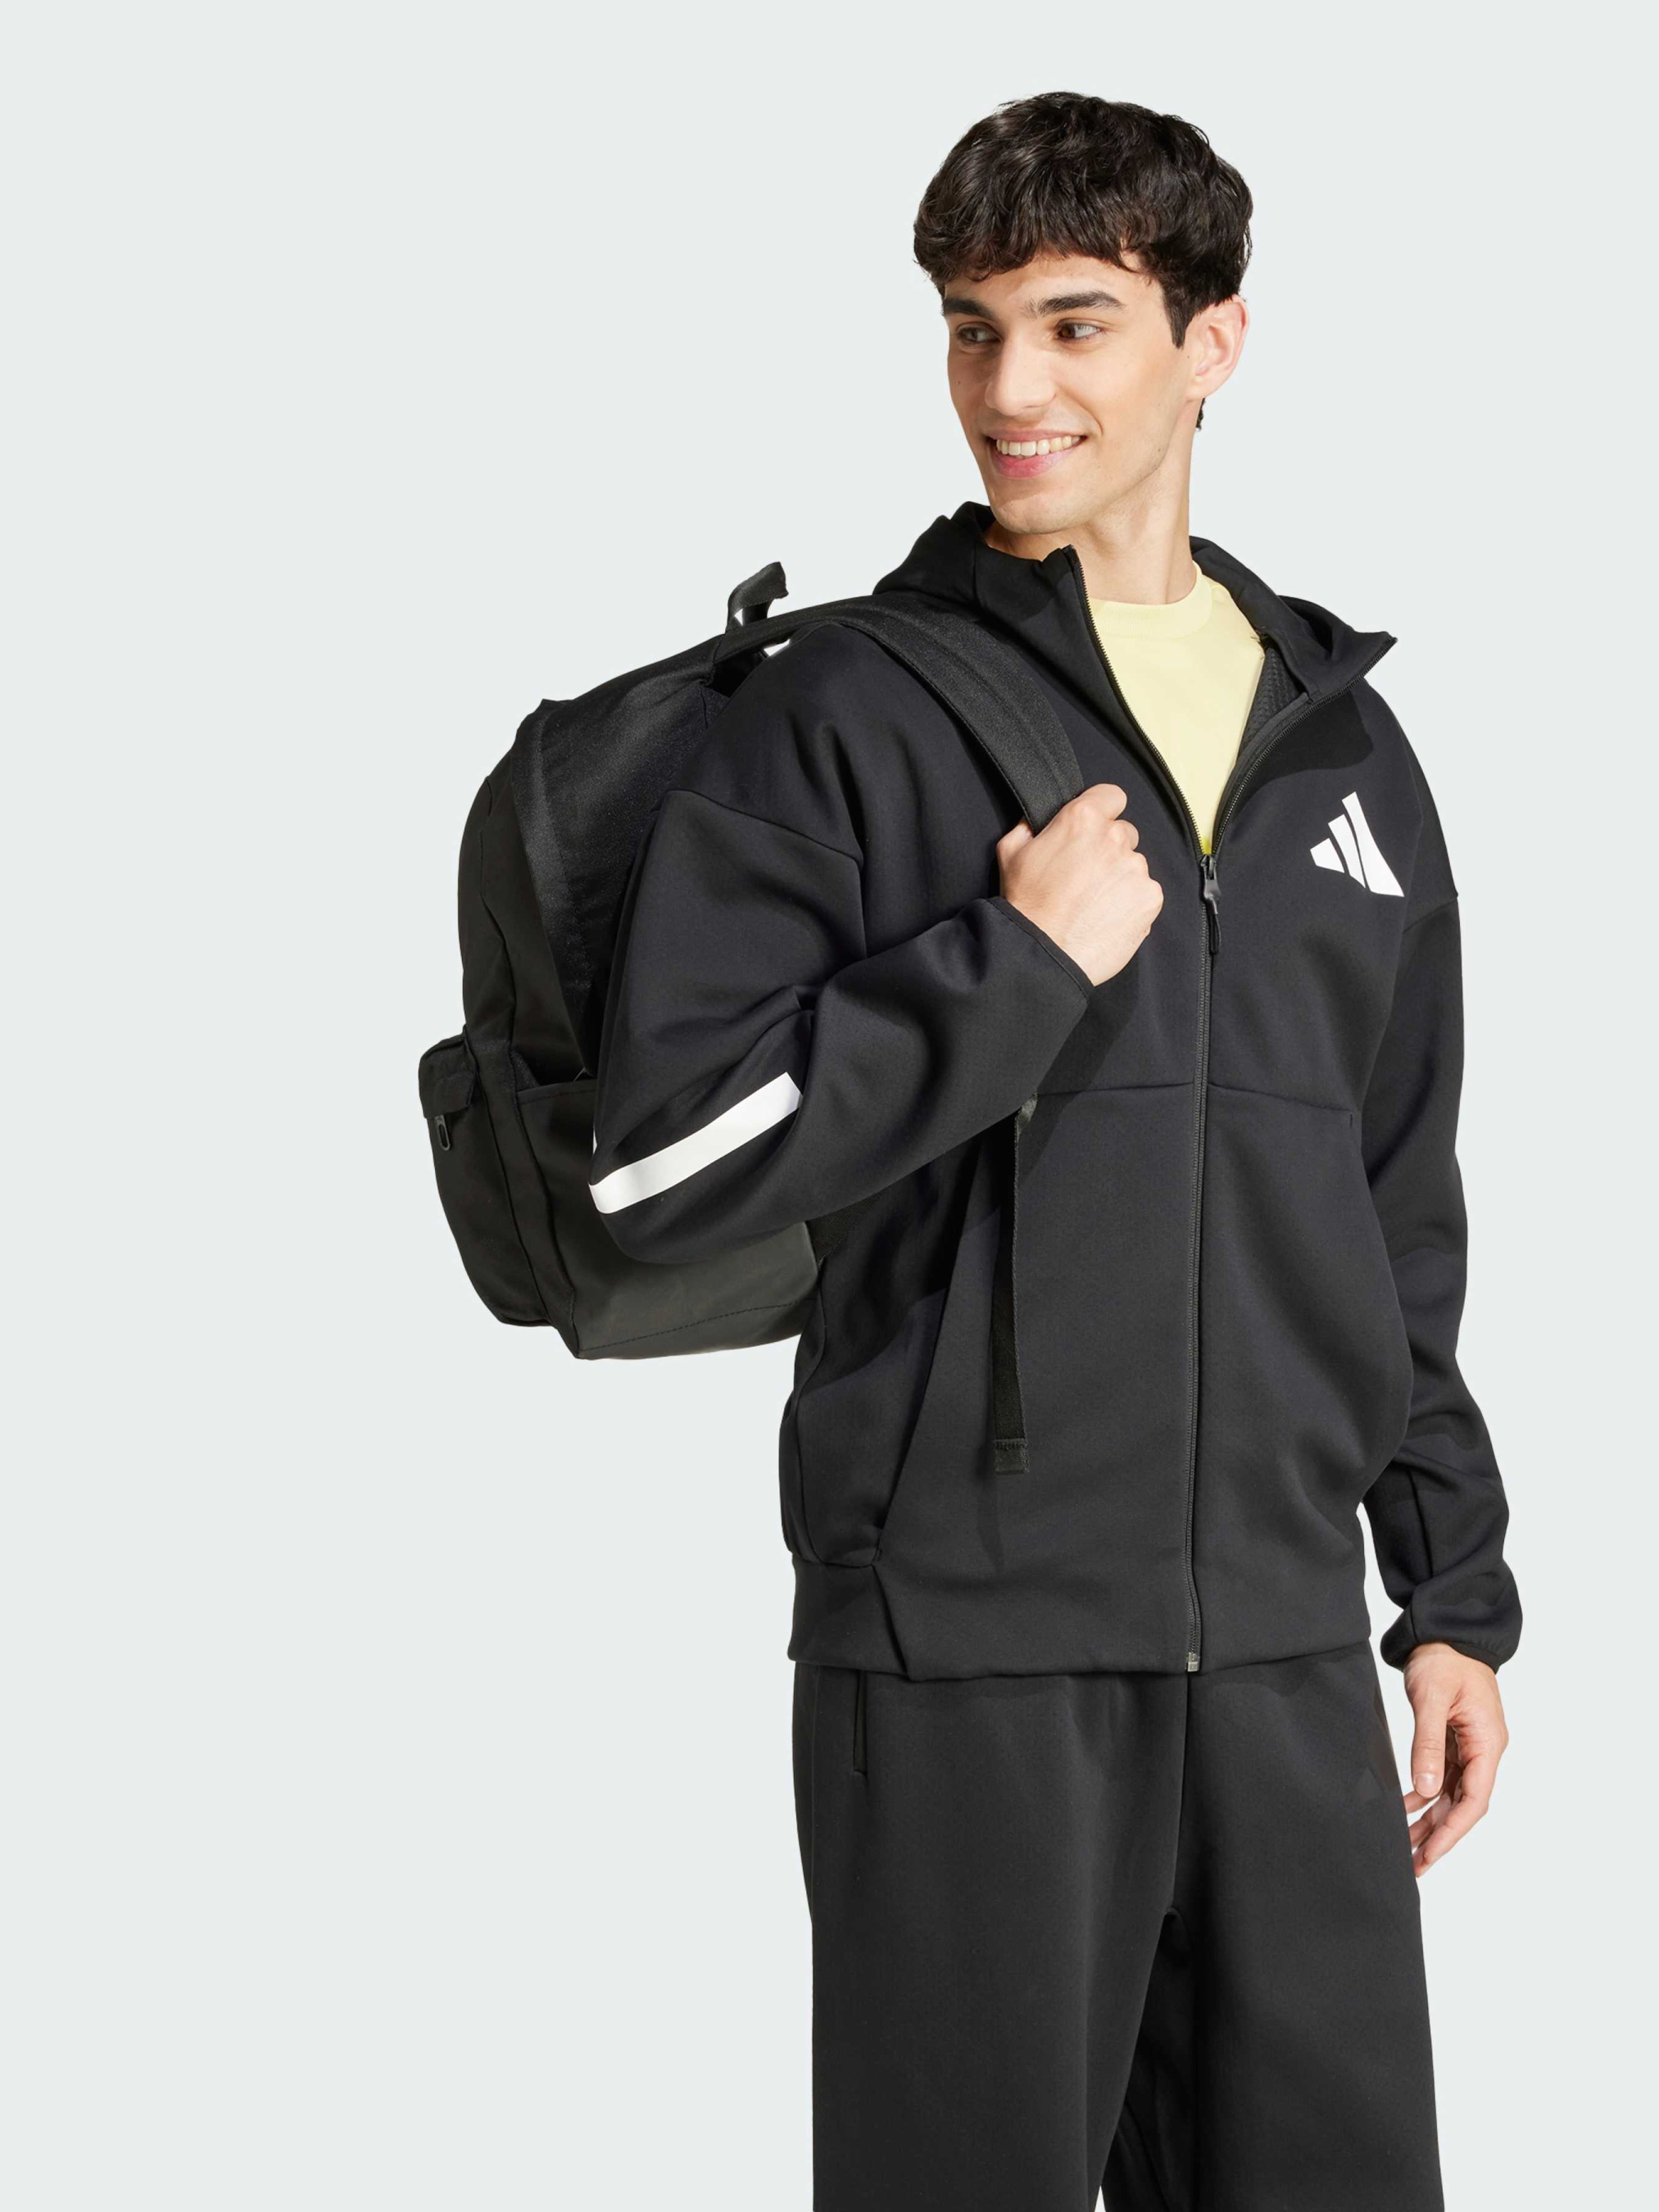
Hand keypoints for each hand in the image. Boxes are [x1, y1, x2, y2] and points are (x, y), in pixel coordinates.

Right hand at [998, 782, 1162, 986]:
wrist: (1043, 954)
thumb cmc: (1025, 905)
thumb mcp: (1010, 852)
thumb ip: (1029, 826)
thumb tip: (1038, 820)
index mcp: (1083, 819)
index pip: (1112, 795)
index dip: (1103, 810)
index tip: (1093, 829)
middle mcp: (1115, 838)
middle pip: (1124, 832)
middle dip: (1109, 849)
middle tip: (1086, 875)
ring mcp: (1136, 869)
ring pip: (1134, 865)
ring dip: (1119, 878)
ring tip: (1093, 903)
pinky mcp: (1150, 898)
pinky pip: (1145, 892)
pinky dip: (1131, 902)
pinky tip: (1106, 917)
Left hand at [1401, 1643, 1508, 1876]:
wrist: (1445, 1632)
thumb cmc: (1443, 1660)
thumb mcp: (1432, 1699)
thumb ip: (1428, 1744)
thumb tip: (1427, 1788)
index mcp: (1488, 1743)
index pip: (1474, 1800)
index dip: (1452, 1831)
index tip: (1430, 1854)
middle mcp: (1484, 1750)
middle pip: (1463, 1804)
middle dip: (1440, 1835)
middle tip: (1415, 1865)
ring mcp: (1469, 1746)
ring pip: (1451, 1794)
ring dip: (1430, 1818)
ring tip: (1405, 1844)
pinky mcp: (1454, 1740)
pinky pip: (1442, 1776)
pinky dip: (1424, 1794)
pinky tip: (1404, 1808)